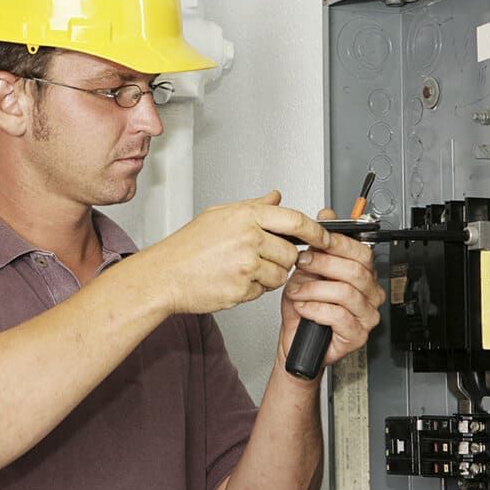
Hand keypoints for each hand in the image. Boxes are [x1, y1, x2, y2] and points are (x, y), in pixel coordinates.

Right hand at [139, 191, 330, 314]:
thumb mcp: (219, 215)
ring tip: (242, 269)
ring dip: (268, 276)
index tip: (326, 238)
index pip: (295, 220)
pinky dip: (252, 289)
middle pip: (290, 252)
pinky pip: (262, 291)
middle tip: (262, 258)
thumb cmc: (186, 248)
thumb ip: (253, 206)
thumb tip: (276, 198)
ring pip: (280, 275)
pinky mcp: (242, 289)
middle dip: (283, 259)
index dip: (316, 231)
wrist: (163, 276)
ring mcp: (246, 265)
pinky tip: (233, 280)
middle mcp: (248, 238)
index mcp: (245, 216)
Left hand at [278, 207, 384, 367]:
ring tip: (297, 291)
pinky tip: (304, 308)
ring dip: (315, 289)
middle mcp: (370, 294)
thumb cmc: (302, 309)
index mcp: (363, 275)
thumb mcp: (307, 271)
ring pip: (346, 292)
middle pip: (355, 270)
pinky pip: (339, 316)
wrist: (294, 341)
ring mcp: (367, 316)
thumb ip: (319, 245)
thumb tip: (326, 215)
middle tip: (302, 264)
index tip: (314, 242)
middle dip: (323, 264)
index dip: (337, 244)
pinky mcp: (357, 335)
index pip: (361, 252)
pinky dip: (316, 309)